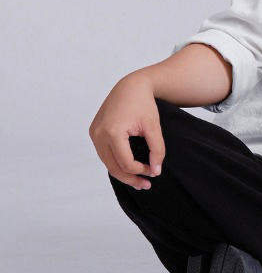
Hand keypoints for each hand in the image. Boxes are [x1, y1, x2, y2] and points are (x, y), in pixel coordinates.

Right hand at [89, 72, 164, 189]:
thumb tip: (156, 171)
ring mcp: (93, 133)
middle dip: (130, 178)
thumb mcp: (154, 127)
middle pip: (113, 166)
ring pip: (107, 162)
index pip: (125, 162)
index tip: (154, 172)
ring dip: (122, 172)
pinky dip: (115, 162)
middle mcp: (98, 134)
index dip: (141, 171)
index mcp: (112, 132)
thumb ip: (157, 150)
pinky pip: (104, 153)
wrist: (131, 86)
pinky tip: (128, 167)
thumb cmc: (143, 104)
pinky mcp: (93, 132)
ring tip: (139, 180)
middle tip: (146, 185)